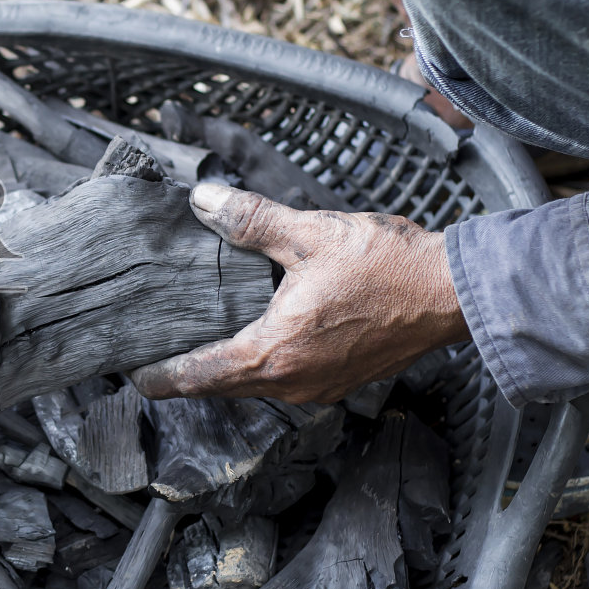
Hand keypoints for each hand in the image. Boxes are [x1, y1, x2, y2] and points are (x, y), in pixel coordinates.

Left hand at [131, 184, 468, 403]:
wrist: (456, 292)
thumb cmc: (389, 265)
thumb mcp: (310, 233)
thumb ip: (251, 220)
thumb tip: (203, 200)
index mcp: (276, 353)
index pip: (199, 376)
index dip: (161, 376)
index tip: (133, 371)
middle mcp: (293, 383)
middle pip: (221, 386)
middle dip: (186, 373)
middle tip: (152, 354)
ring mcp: (319, 388)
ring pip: (253, 387)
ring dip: (223, 370)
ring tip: (194, 343)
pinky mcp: (340, 382)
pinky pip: (283, 382)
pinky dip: (258, 367)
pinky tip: (251, 338)